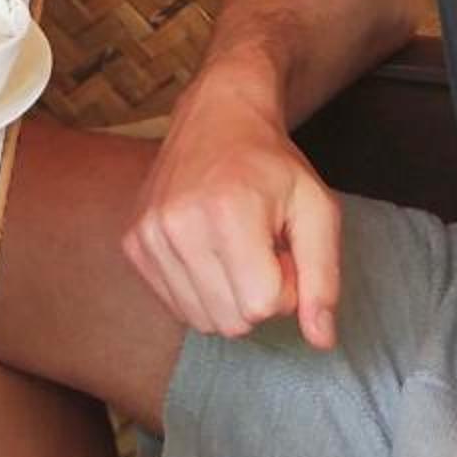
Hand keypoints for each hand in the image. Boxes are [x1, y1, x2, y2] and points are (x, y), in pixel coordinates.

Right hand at [125, 67, 342, 348]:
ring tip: (235, 250)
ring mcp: (148, 235)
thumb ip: (323, 277)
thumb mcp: (318, 209)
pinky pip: (176, 306)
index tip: (284, 250)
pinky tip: (210, 252)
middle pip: (232, 321)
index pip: (264, 305)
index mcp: (227, 212)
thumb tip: (322, 340)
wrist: (217, 116)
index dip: (287, 286)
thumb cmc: (272, 165)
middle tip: (261, 249)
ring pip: (202, 320)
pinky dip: (201, 291)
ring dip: (229, 296)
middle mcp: (177, 225)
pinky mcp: (133, 243)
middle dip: (258, 296)